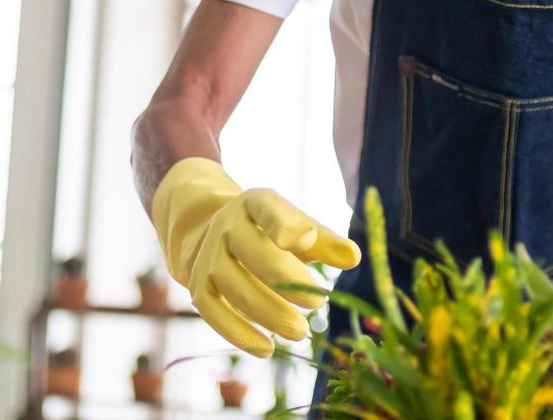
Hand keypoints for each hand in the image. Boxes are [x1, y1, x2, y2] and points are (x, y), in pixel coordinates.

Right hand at [149, 157, 360, 356]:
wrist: (217, 234)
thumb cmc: (272, 232)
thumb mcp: (298, 227)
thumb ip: (326, 242)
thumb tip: (354, 258)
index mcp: (256, 203)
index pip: (268, 209)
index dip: (284, 224)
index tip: (306, 239)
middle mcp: (227, 226)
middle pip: (256, 254)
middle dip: (287, 281)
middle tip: (318, 303)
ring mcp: (209, 256)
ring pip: (236, 288)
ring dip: (269, 313)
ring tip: (301, 331)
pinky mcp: (199, 286)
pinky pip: (213, 313)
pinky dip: (239, 334)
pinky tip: (267, 349)